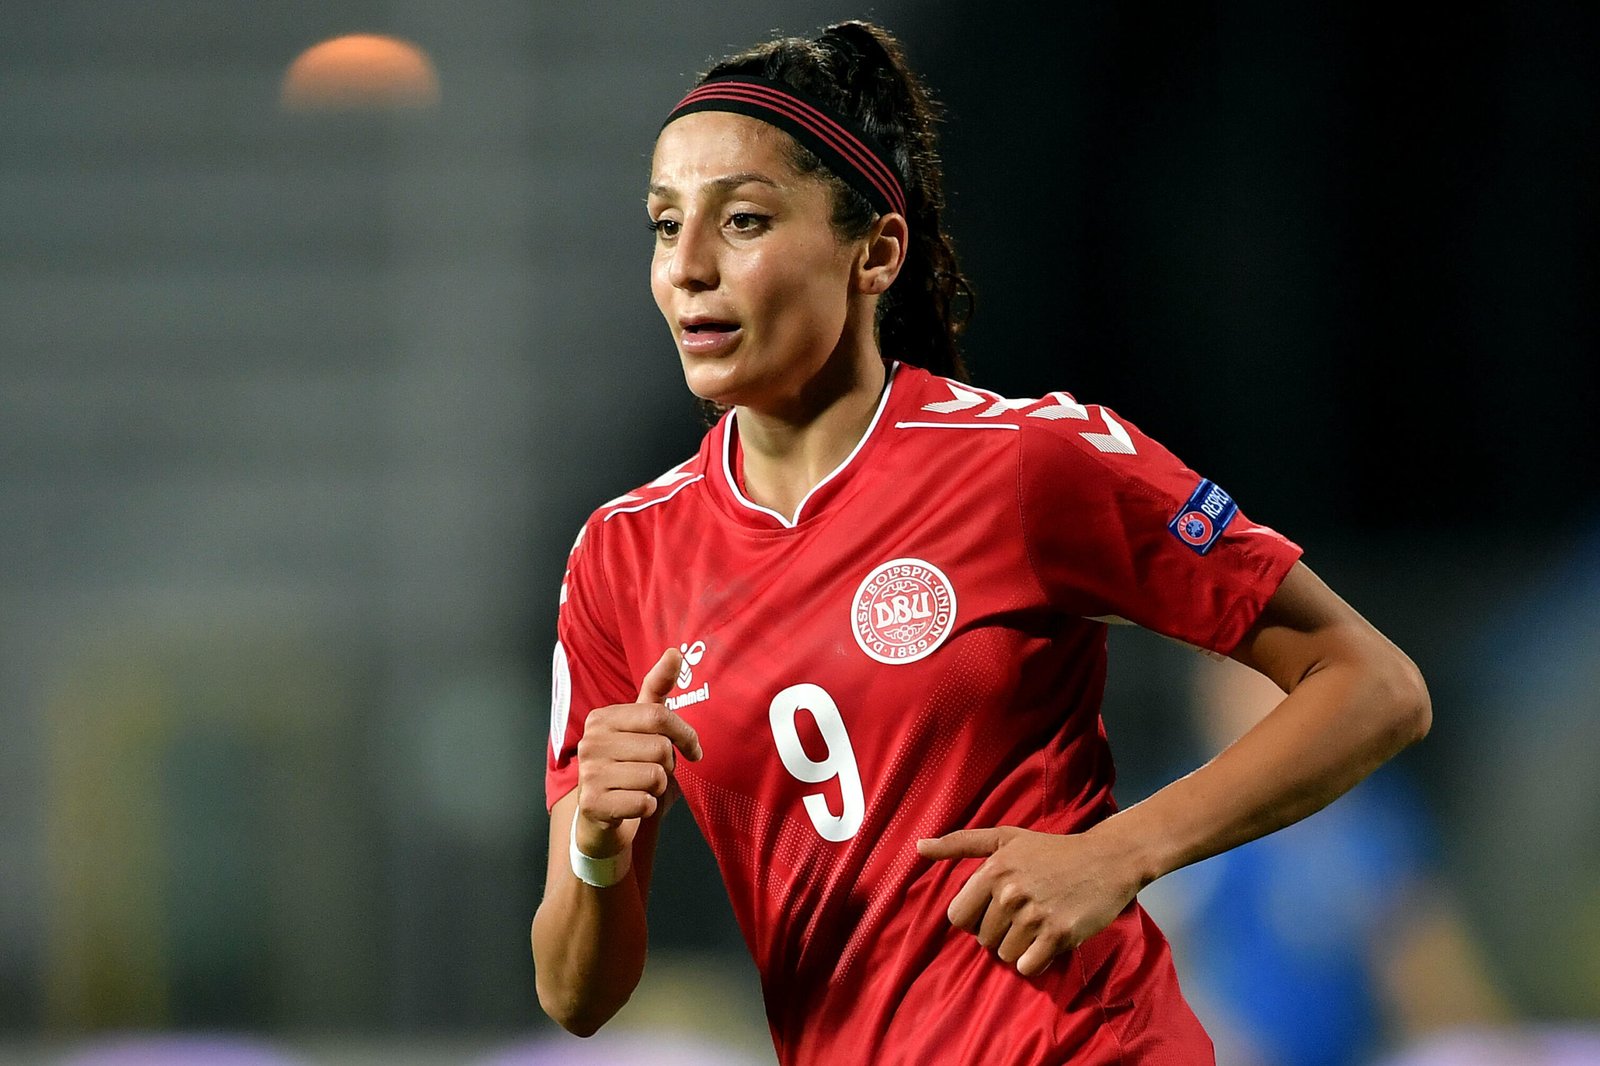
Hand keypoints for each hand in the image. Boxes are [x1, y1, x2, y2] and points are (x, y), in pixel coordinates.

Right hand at [574, 648, 702, 856]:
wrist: (602, 815)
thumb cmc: (629, 764)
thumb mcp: (643, 725)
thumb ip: (657, 689)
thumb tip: (674, 651)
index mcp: (603, 717)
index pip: (659, 716)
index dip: (686, 735)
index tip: (694, 750)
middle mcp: (591, 741)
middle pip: (660, 749)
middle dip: (668, 766)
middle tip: (653, 772)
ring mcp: (588, 773)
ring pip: (655, 778)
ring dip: (658, 788)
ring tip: (640, 787)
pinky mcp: (593, 803)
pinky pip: (644, 803)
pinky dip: (647, 807)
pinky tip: (632, 804)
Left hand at [916, 825, 1143, 976]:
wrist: (1106, 860)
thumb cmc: (1051, 850)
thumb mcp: (1004, 838)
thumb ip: (959, 843)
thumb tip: (918, 846)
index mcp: (993, 870)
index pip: (958, 918)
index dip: (973, 918)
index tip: (993, 909)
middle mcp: (1010, 893)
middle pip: (982, 939)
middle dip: (999, 932)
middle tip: (1023, 914)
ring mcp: (1035, 915)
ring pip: (1005, 955)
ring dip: (1019, 947)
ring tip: (1038, 924)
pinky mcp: (1058, 934)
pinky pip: (1027, 967)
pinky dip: (1035, 961)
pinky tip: (1047, 941)